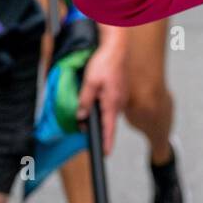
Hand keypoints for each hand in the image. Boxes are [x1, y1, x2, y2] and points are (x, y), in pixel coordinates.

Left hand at [77, 31, 127, 154]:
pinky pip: (110, 102)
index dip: (106, 142)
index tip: (105, 153)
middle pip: (106, 120)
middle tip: (82, 121)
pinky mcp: (120, 91)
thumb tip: (81, 116)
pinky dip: (101, 101)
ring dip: (98, 109)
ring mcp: (121, 96)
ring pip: (107, 110)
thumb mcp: (90, 82)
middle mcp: (119, 102)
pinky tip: (97, 90)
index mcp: (112, 103)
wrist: (117, 48)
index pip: (109, 128)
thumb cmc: (105, 63)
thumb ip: (85, 101)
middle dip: (95, 123)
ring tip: (90, 95)